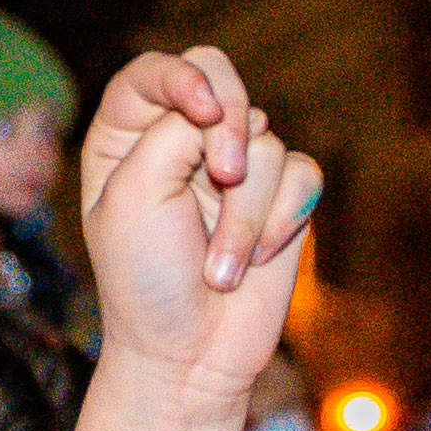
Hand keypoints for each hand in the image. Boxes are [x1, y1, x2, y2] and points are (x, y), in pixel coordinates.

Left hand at [80, 48, 322, 402]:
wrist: (189, 358)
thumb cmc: (145, 282)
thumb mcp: (135, 195)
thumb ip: (176, 132)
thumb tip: (238, 115)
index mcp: (127, 135)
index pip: (157, 72)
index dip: (185, 79)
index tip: (203, 113)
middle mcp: (182, 142)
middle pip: (222, 78)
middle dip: (232, 124)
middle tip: (224, 173)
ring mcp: (234, 170)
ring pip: (266, 143)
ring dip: (246, 214)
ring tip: (219, 268)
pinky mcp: (281, 201)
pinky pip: (303, 176)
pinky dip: (281, 221)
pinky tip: (257, 262)